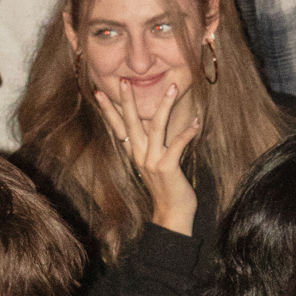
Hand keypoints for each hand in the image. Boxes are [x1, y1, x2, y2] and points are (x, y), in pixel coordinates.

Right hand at [93, 75, 198, 236]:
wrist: (172, 214)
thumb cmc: (167, 188)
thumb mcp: (155, 164)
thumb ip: (152, 145)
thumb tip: (155, 125)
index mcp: (134, 153)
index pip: (117, 127)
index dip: (108, 109)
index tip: (98, 91)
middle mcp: (139, 155)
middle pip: (130, 122)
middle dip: (127, 100)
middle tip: (124, 80)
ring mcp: (152, 161)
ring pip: (155, 127)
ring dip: (165, 106)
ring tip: (173, 88)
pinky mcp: (167, 167)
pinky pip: (177, 144)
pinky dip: (188, 132)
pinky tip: (197, 122)